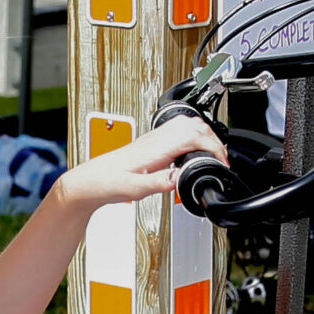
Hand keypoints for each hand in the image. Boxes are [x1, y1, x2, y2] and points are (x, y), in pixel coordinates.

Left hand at [57, 112, 225, 208]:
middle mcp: (156, 139)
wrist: (91, 181)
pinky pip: (180, 129)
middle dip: (215, 141)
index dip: (214, 147)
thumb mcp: (135, 190)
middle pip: (195, 126)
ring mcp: (154, 138)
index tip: (222, 162)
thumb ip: (160, 183)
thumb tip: (180, 178)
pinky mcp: (153, 142)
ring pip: (188, 123)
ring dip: (205, 135)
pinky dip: (195, 136)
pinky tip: (195, 149)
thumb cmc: (108, 183)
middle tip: (222, 160)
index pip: (194, 136)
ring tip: (213, 154)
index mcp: (155, 147)